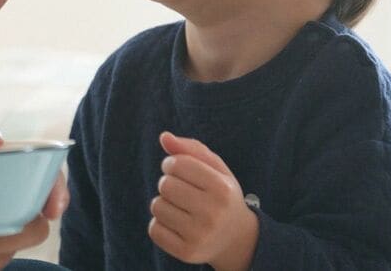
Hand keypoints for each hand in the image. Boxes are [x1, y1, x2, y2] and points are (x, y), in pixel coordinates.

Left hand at [148, 132, 257, 269]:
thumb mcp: (216, 169)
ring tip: (181, 208)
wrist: (236, 239)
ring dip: (164, 204)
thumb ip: (190, 149)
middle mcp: (213, 214)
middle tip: (182, 191)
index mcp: (222, 189)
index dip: (171, 164)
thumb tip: (164, 136)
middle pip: (165, 185)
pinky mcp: (187, 253)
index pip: (176, 164)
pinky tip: (177, 225)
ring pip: (157, 206)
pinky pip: (154, 229)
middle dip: (168, 183)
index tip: (178, 169)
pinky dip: (160, 224)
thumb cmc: (221, 195)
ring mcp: (200, 236)